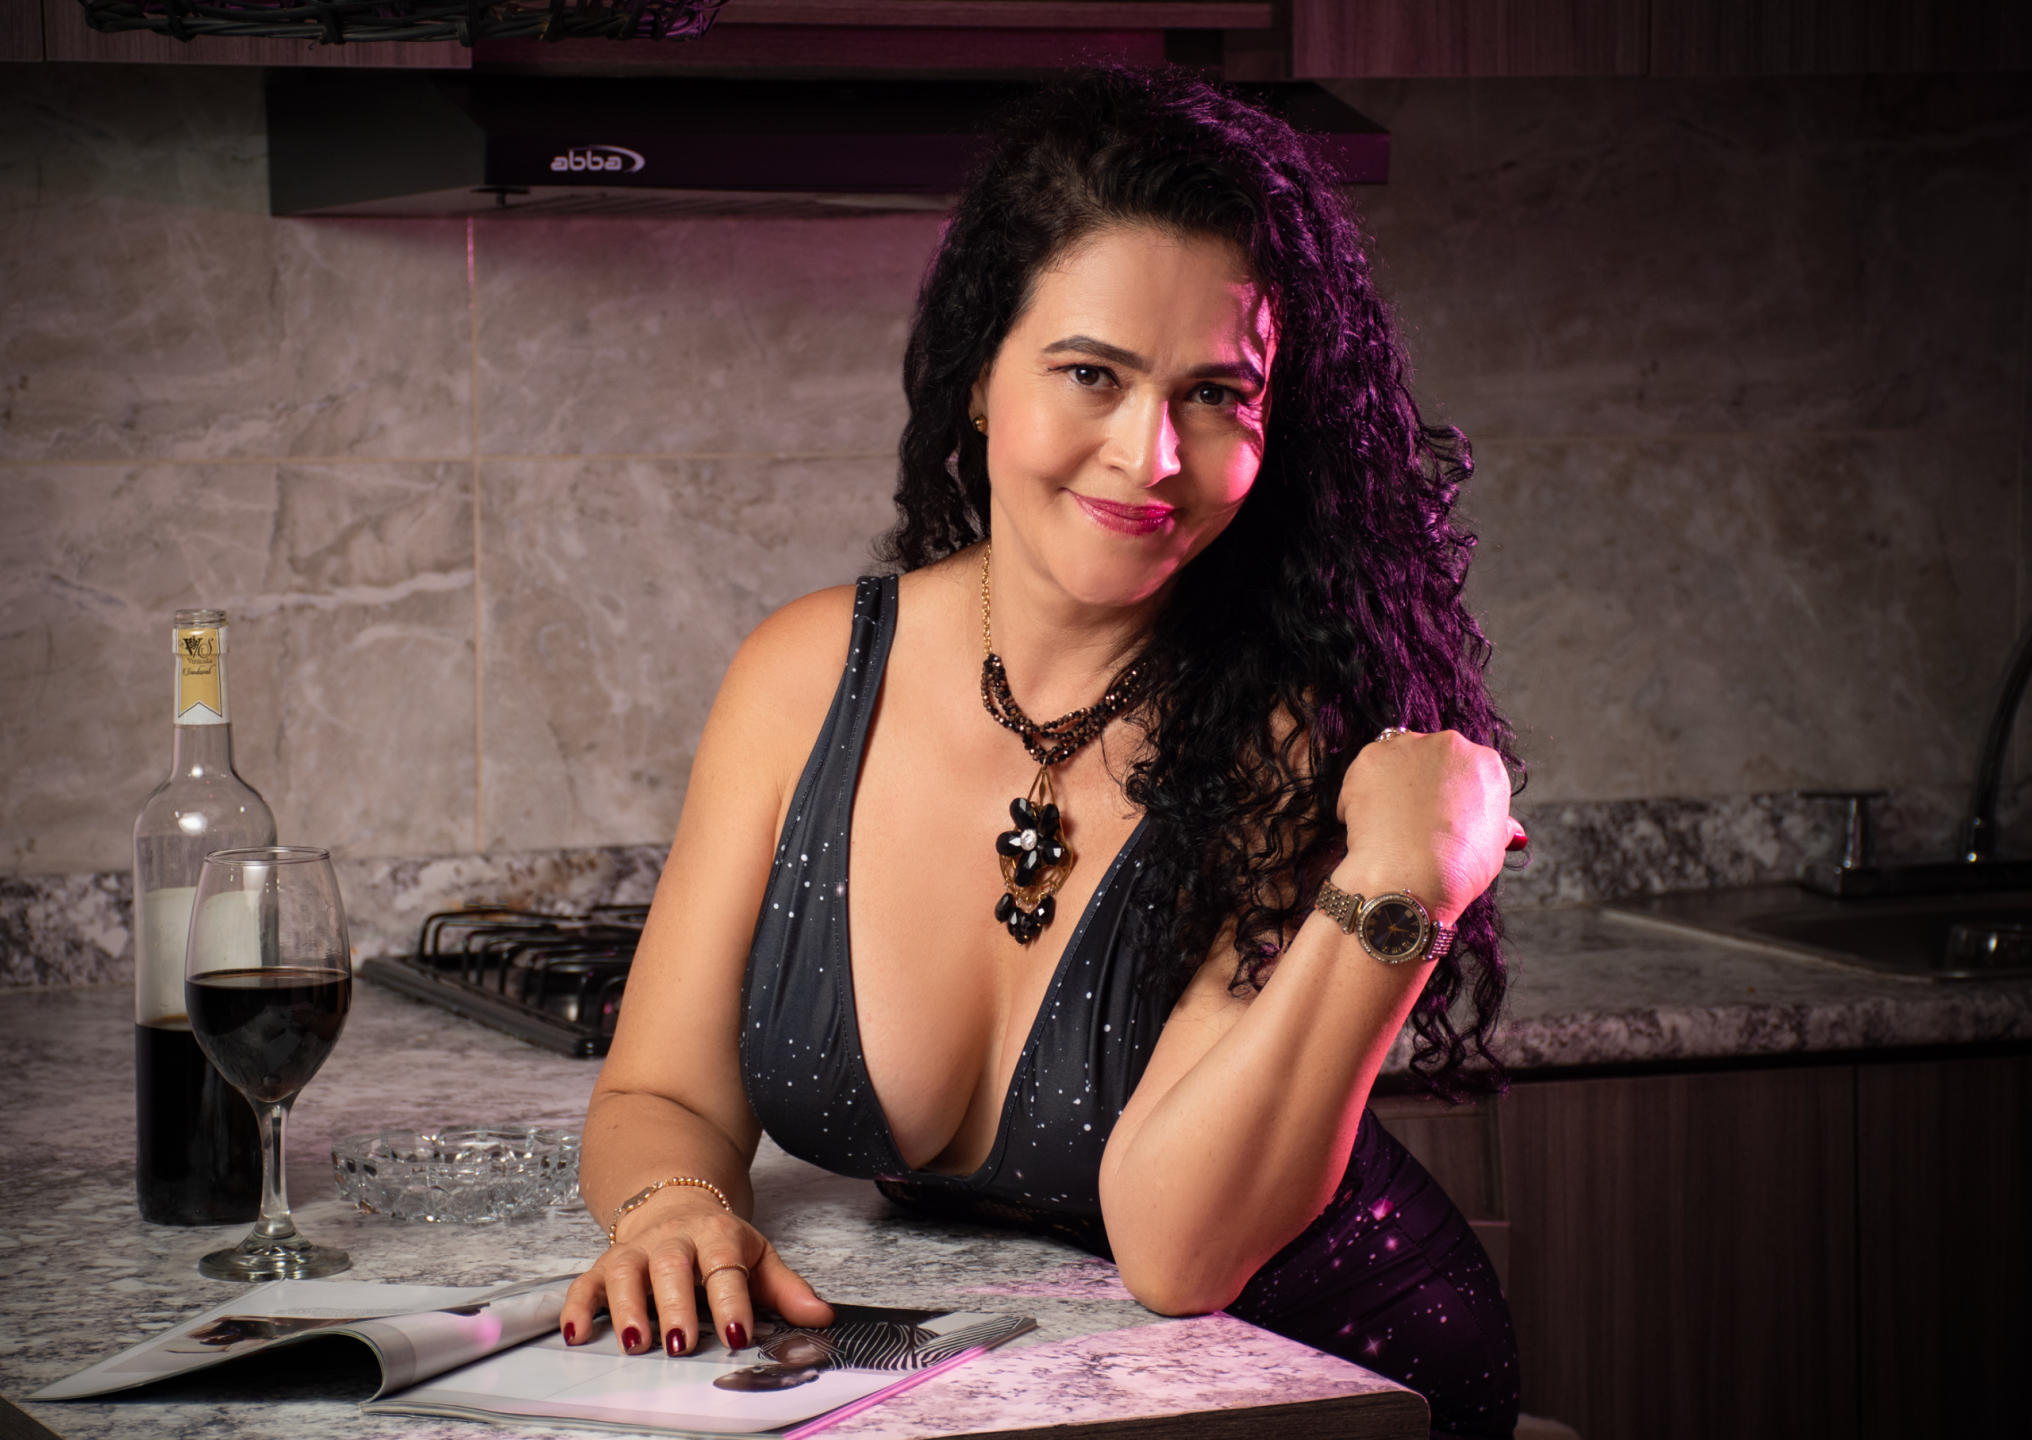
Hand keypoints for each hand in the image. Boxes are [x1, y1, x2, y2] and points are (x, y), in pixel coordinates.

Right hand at [559, 1190, 833, 1356]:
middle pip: (672, 1269)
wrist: (678, 1202)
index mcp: (718, 1236)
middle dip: (675, 1306)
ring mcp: (638, 1250)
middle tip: (680, 1344)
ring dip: (626, 1308)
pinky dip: (577, 1307)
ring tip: (635, 1344)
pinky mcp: (606, 1263)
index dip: (733, 1303)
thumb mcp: (758, 1257)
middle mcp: (674, 1240)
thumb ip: (786, 1289)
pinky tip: (575, 1334)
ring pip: (625, 1273)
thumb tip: (821, 1315)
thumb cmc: (721, 1243)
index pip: (726, 1268)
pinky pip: (586, 1281)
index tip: (738, 1336)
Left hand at [1333, 729, 1521, 927]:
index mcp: (1485, 763)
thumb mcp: (1493, 849)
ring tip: (1391, 825)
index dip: (1454, 796)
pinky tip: (1369, 826)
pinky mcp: (1370, 759)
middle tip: (1416, 820)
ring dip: (1393, 785)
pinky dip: (1362, 797)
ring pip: (1397, 761)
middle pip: (1432, 758)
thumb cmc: (1458, 869)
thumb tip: (1508, 829)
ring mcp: (1407, 748)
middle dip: (1423, 783)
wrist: (1412, 875)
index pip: (1468, 770)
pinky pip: (1363, 775)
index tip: (1446, 816)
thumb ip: (1495, 827)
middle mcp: (1448, 745)